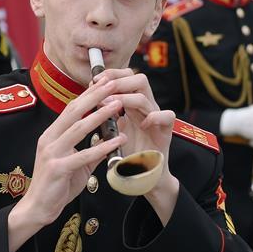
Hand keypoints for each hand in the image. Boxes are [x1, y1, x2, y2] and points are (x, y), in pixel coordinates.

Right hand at [8, 78, 125, 243]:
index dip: (88, 94)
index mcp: (52, 135)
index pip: (71, 109)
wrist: (37, 209)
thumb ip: (91, 151)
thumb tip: (108, 139)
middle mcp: (50, 139)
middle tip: (112, 82)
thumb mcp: (76, 165)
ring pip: (79, 128)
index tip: (103, 81)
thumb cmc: (56, 186)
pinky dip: (103, 146)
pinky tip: (118, 140)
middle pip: (74, 112)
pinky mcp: (58, 168)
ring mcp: (52, 153)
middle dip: (94, 96)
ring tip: (118, 105)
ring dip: (100, 115)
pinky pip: (84, 155)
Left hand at [94, 68, 180, 222]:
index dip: (111, 75)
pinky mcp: (166, 132)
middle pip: (139, 79)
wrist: (143, 177)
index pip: (126, 77)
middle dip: (119, 81)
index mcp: (132, 105)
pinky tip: (143, 124)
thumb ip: (104, 117)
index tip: (94, 81)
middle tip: (102, 89)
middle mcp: (146, 108)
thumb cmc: (127, 154)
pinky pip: (167, 116)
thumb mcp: (112, 132)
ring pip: (146, 96)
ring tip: (111, 107)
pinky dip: (155, 117)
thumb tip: (85, 102)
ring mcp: (157, 119)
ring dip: (127, 98)